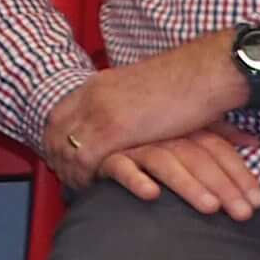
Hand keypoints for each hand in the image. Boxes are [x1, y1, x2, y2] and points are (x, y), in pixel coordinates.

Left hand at [42, 33, 259, 212]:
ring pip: (64, 146)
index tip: (60, 152)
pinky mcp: (114, 131)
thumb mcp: (144, 89)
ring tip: (76, 186)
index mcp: (99, 84)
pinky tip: (91, 187)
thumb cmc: (187, 82)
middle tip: (63, 174)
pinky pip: (83, 159)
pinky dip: (82, 176)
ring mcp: (100, 112)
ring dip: (67, 169)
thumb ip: (128, 102)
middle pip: (54, 129)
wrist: (205, 73)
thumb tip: (128, 116)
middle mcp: (92, 95)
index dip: (56, 135)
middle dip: (55, 155)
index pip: (60, 112)